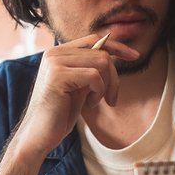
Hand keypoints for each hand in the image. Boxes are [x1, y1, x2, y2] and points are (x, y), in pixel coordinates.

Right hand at [10, 33, 139, 152]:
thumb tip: (113, 53)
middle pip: (102, 53)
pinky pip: (94, 76)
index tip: (134, 56)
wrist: (39, 134)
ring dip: (106, 86)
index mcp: (58, 53)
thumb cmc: (60, 113)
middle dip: (113, 78)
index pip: (94, 39)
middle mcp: (54, 53)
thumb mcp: (79, 85)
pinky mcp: (58, 76)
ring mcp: (54, 63)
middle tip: (111, 99)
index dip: (117, 46)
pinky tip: (89, 104)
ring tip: (94, 101)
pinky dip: (98, 92)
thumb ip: (90, 68)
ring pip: (101, 62)